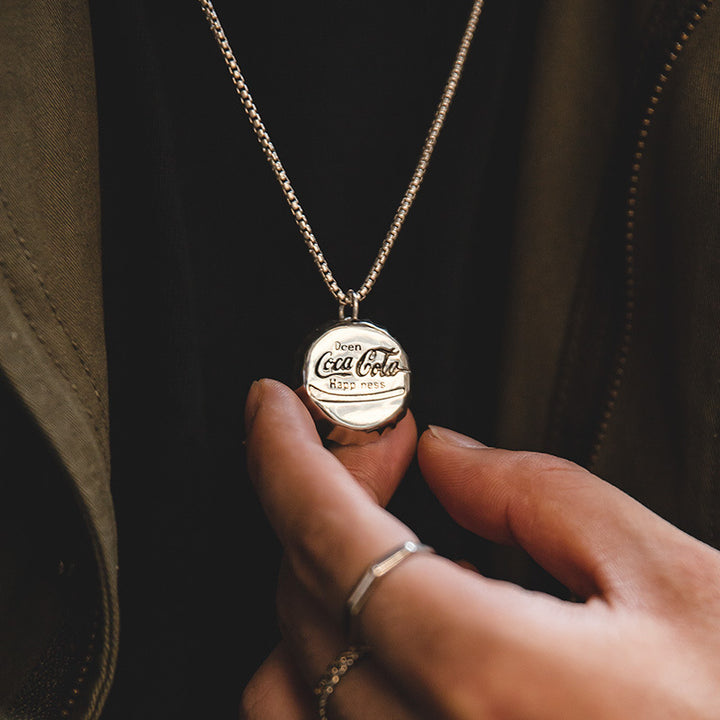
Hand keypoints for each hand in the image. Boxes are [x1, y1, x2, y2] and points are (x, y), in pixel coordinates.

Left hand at [241, 379, 719, 718]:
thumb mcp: (674, 585)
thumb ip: (541, 501)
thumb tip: (451, 458)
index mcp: (494, 684)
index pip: (334, 540)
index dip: (287, 456)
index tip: (273, 408)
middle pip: (305, 599)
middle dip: (321, 500)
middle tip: (377, 449)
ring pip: (285, 682)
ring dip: (315, 586)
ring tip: (383, 536)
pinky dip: (322, 666)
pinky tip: (389, 629)